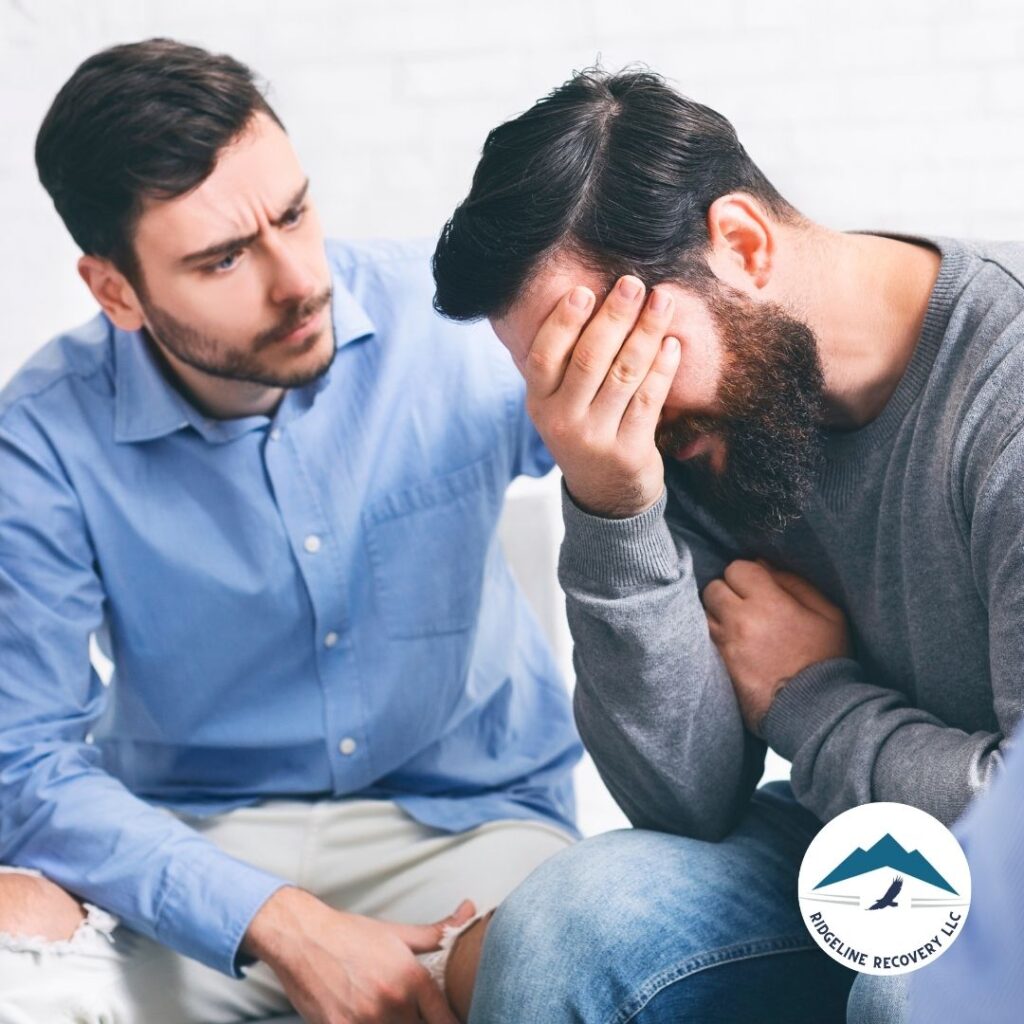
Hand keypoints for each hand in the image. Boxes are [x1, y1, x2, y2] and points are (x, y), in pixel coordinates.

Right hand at [243, 885, 474, 1023]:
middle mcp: (392, 1002)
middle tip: (414, 1015)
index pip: (445, 1020)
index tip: (451, 1023)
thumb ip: (438, 933)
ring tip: (391, 1016)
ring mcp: (365, 1020)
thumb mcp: (399, 933)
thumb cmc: (352, 934)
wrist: (303, 938)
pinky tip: (364, 1019)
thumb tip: (471, 909)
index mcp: (412, 978)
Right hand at [523, 275, 680, 517]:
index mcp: (540, 404)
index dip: (564, 321)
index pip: (545, 356)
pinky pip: (649, 399)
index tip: (586, 290)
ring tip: (662, 301)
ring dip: (646, 332)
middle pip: (589, 358)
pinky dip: (662, 367)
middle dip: (614, 316)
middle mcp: (563, 421)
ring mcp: (596, 438)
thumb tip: (591, 298)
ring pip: (624, 374)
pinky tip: (672, 343)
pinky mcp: (629, 451)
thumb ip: (567, 364)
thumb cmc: (585, 432)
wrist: (606, 495)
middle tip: (634, 284)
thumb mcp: (560, 405)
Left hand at [702, 559, 849, 734]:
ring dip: (718, 614)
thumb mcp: (828, 614)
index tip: (759, 588)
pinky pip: (704, 639)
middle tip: (746, 606)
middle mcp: (739, 621)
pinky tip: (733, 643)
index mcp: (768, 603)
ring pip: (704, 613)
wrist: (814, 710)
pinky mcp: (717, 667)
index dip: (747, 575)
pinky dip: (714, 636)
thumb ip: (795, 583)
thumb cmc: (826, 659)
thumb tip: (764, 565)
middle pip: (713, 588)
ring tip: (738, 626)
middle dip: (728, 592)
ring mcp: (725, 645)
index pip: (736, 568)